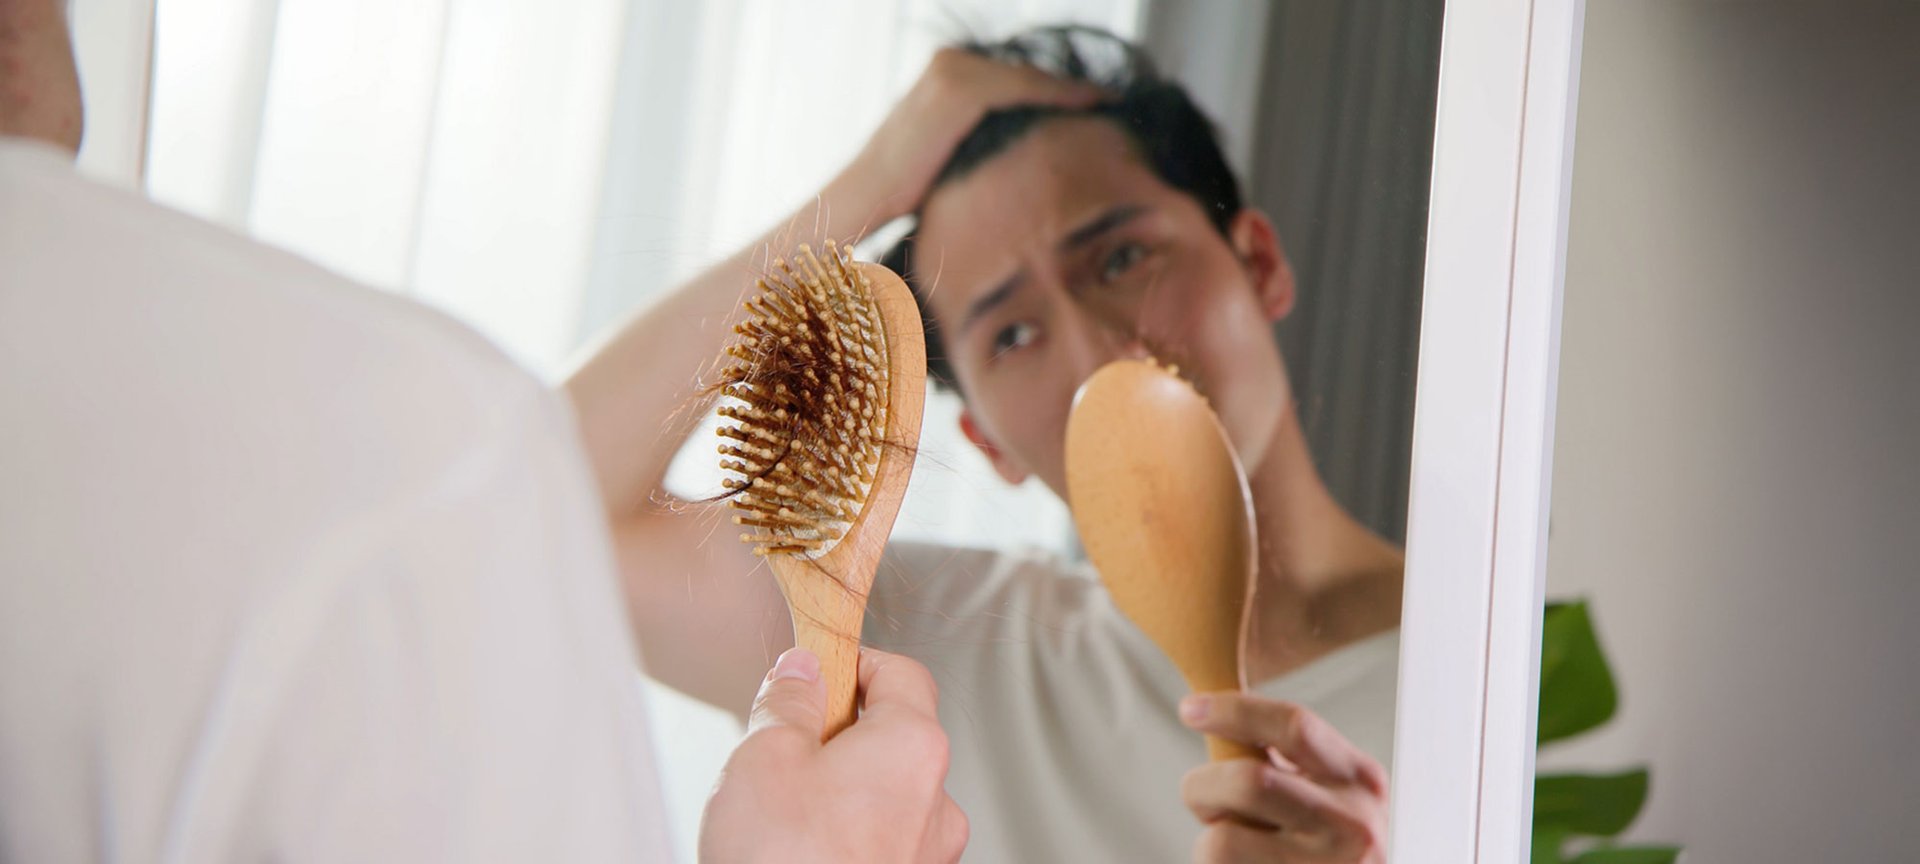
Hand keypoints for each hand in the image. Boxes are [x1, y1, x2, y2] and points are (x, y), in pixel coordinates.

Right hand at [698, 647, 966, 863]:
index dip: (854, 663)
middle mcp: (935, 800)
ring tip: (783, 816)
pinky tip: (800, 852)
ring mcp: (927, 855)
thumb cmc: (785, 863)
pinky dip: (846, 839)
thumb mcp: (765, 756)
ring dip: (842, 795)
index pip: (902, 673)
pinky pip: (880, 845)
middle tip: (783, 752)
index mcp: (913, 747)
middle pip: (893, 739)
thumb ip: (789, 702)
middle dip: (838, 738)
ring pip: (885, 799)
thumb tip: (800, 672)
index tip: (815, 670)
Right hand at [831, 48, 1104, 223]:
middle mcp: (949, 61)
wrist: (863, 198)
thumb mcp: (953, 153)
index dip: (1055, 89)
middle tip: (1110, 100)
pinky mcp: (960, 88)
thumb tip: (1024, 152)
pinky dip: (1059, 93)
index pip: (1014, 77)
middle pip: (1025, 73)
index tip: (1094, 102)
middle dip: (1067, 89)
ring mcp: (953, 70)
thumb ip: (982, 139)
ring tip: (1107, 101)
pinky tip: (1091, 102)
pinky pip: (1023, 87)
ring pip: (1029, 77)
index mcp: (947, 72)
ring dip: (1070, 89)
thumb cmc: (907, 190)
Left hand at [1179, 693, 1388, 862]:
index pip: (1294, 725)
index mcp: (1360, 781)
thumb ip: (1287, 763)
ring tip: (1234, 852)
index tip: (1190, 708)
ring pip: (1221, 841)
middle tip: (1201, 798)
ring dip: (1208, 843)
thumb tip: (1216, 715)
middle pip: (1247, 781)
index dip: (1233, 710)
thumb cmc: (1327, 851)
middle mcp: (1352, 826)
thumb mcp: (1330, 797)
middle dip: (1202, 786)